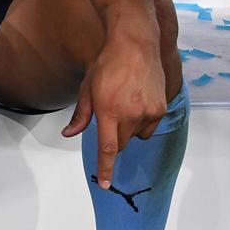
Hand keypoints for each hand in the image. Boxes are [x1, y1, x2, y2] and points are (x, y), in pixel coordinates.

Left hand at [61, 30, 167, 189]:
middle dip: (112, 138)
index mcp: (109, 111)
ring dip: (127, 130)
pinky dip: (141, 123)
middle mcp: (131, 114)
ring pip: (135, 136)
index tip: (105, 184)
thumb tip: (69, 134)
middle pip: (120, 144)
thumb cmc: (106, 66)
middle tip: (108, 117)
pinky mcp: (161, 109)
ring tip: (124, 103)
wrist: (134, 46)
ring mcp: (148, 112)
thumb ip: (80, 116)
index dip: (106, 168)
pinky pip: (149, 128)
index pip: (108, 148)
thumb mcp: (87, 89)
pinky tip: (136, 102)